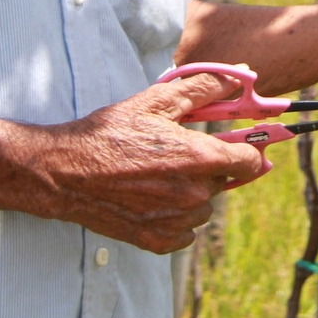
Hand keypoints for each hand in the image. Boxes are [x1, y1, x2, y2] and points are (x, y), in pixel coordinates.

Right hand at [13, 69, 270, 252]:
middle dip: (208, 166)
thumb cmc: (110, 133)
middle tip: (176, 153)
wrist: (66, 173)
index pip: (251, 161)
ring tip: (156, 175)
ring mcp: (177, 222)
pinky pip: (184, 231)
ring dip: (191, 193)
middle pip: (224, 181)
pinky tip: (149, 198)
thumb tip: (243, 75)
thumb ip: (205, 87)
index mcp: (200, 158)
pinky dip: (173, 217)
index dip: (247, 151)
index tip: (236, 145)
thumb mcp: (157, 101)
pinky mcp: (159, 242)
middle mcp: (195, 194)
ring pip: (203, 206)